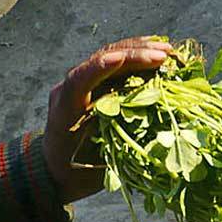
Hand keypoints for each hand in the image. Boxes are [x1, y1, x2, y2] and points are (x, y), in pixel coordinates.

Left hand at [42, 36, 172, 204]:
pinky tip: (155, 51)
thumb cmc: (78, 172)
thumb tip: (158, 133)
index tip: (122, 58)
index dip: (99, 67)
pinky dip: (134, 56)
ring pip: (107, 56)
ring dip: (137, 50)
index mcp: (67, 109)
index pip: (79, 79)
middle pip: (99, 60)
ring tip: (167, 50)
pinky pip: (112, 63)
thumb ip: (121, 145)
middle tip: (164, 56)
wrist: (55, 168)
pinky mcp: (91, 83)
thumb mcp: (97, 164)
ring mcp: (81, 83)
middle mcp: (71, 89)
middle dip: (133, 55)